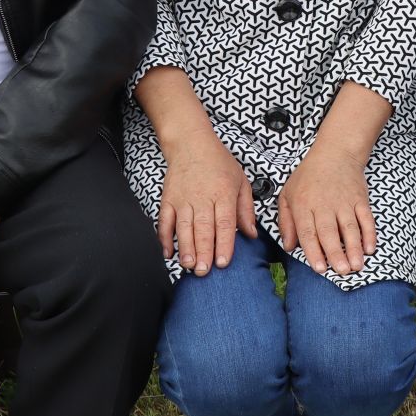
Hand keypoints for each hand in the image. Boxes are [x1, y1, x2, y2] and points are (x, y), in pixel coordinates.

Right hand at [158, 139, 257, 274]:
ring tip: (188, 266)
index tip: (223, 263)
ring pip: (184, 228)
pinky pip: (164, 221)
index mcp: (223, 193)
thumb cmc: (219, 162)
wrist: (191, 143)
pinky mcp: (168, 199)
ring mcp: (183, 199)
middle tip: (204, 272)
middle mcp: (202, 197)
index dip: (224, 244)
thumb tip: (251, 233)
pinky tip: (168, 253)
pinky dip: (164, 238)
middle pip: (203, 229)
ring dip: (185, 248)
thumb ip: (246, 209)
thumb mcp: (241, 181)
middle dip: (203, 252)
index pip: (224, 223)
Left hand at [278, 143, 376, 276]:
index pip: (308, 231)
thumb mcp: (288, 194)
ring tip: (357, 266)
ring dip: (354, 247)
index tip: (320, 268)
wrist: (335, 153)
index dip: (314, 251)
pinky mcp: (360, 199)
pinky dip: (369, 233)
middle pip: (329, 232)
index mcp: (303, 204)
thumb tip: (288, 246)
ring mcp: (344, 202)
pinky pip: (366, 218)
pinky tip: (370, 248)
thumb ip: (286, 221)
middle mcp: (324, 204)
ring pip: (350, 227)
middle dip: (336, 253)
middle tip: (342, 272)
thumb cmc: (308, 176)